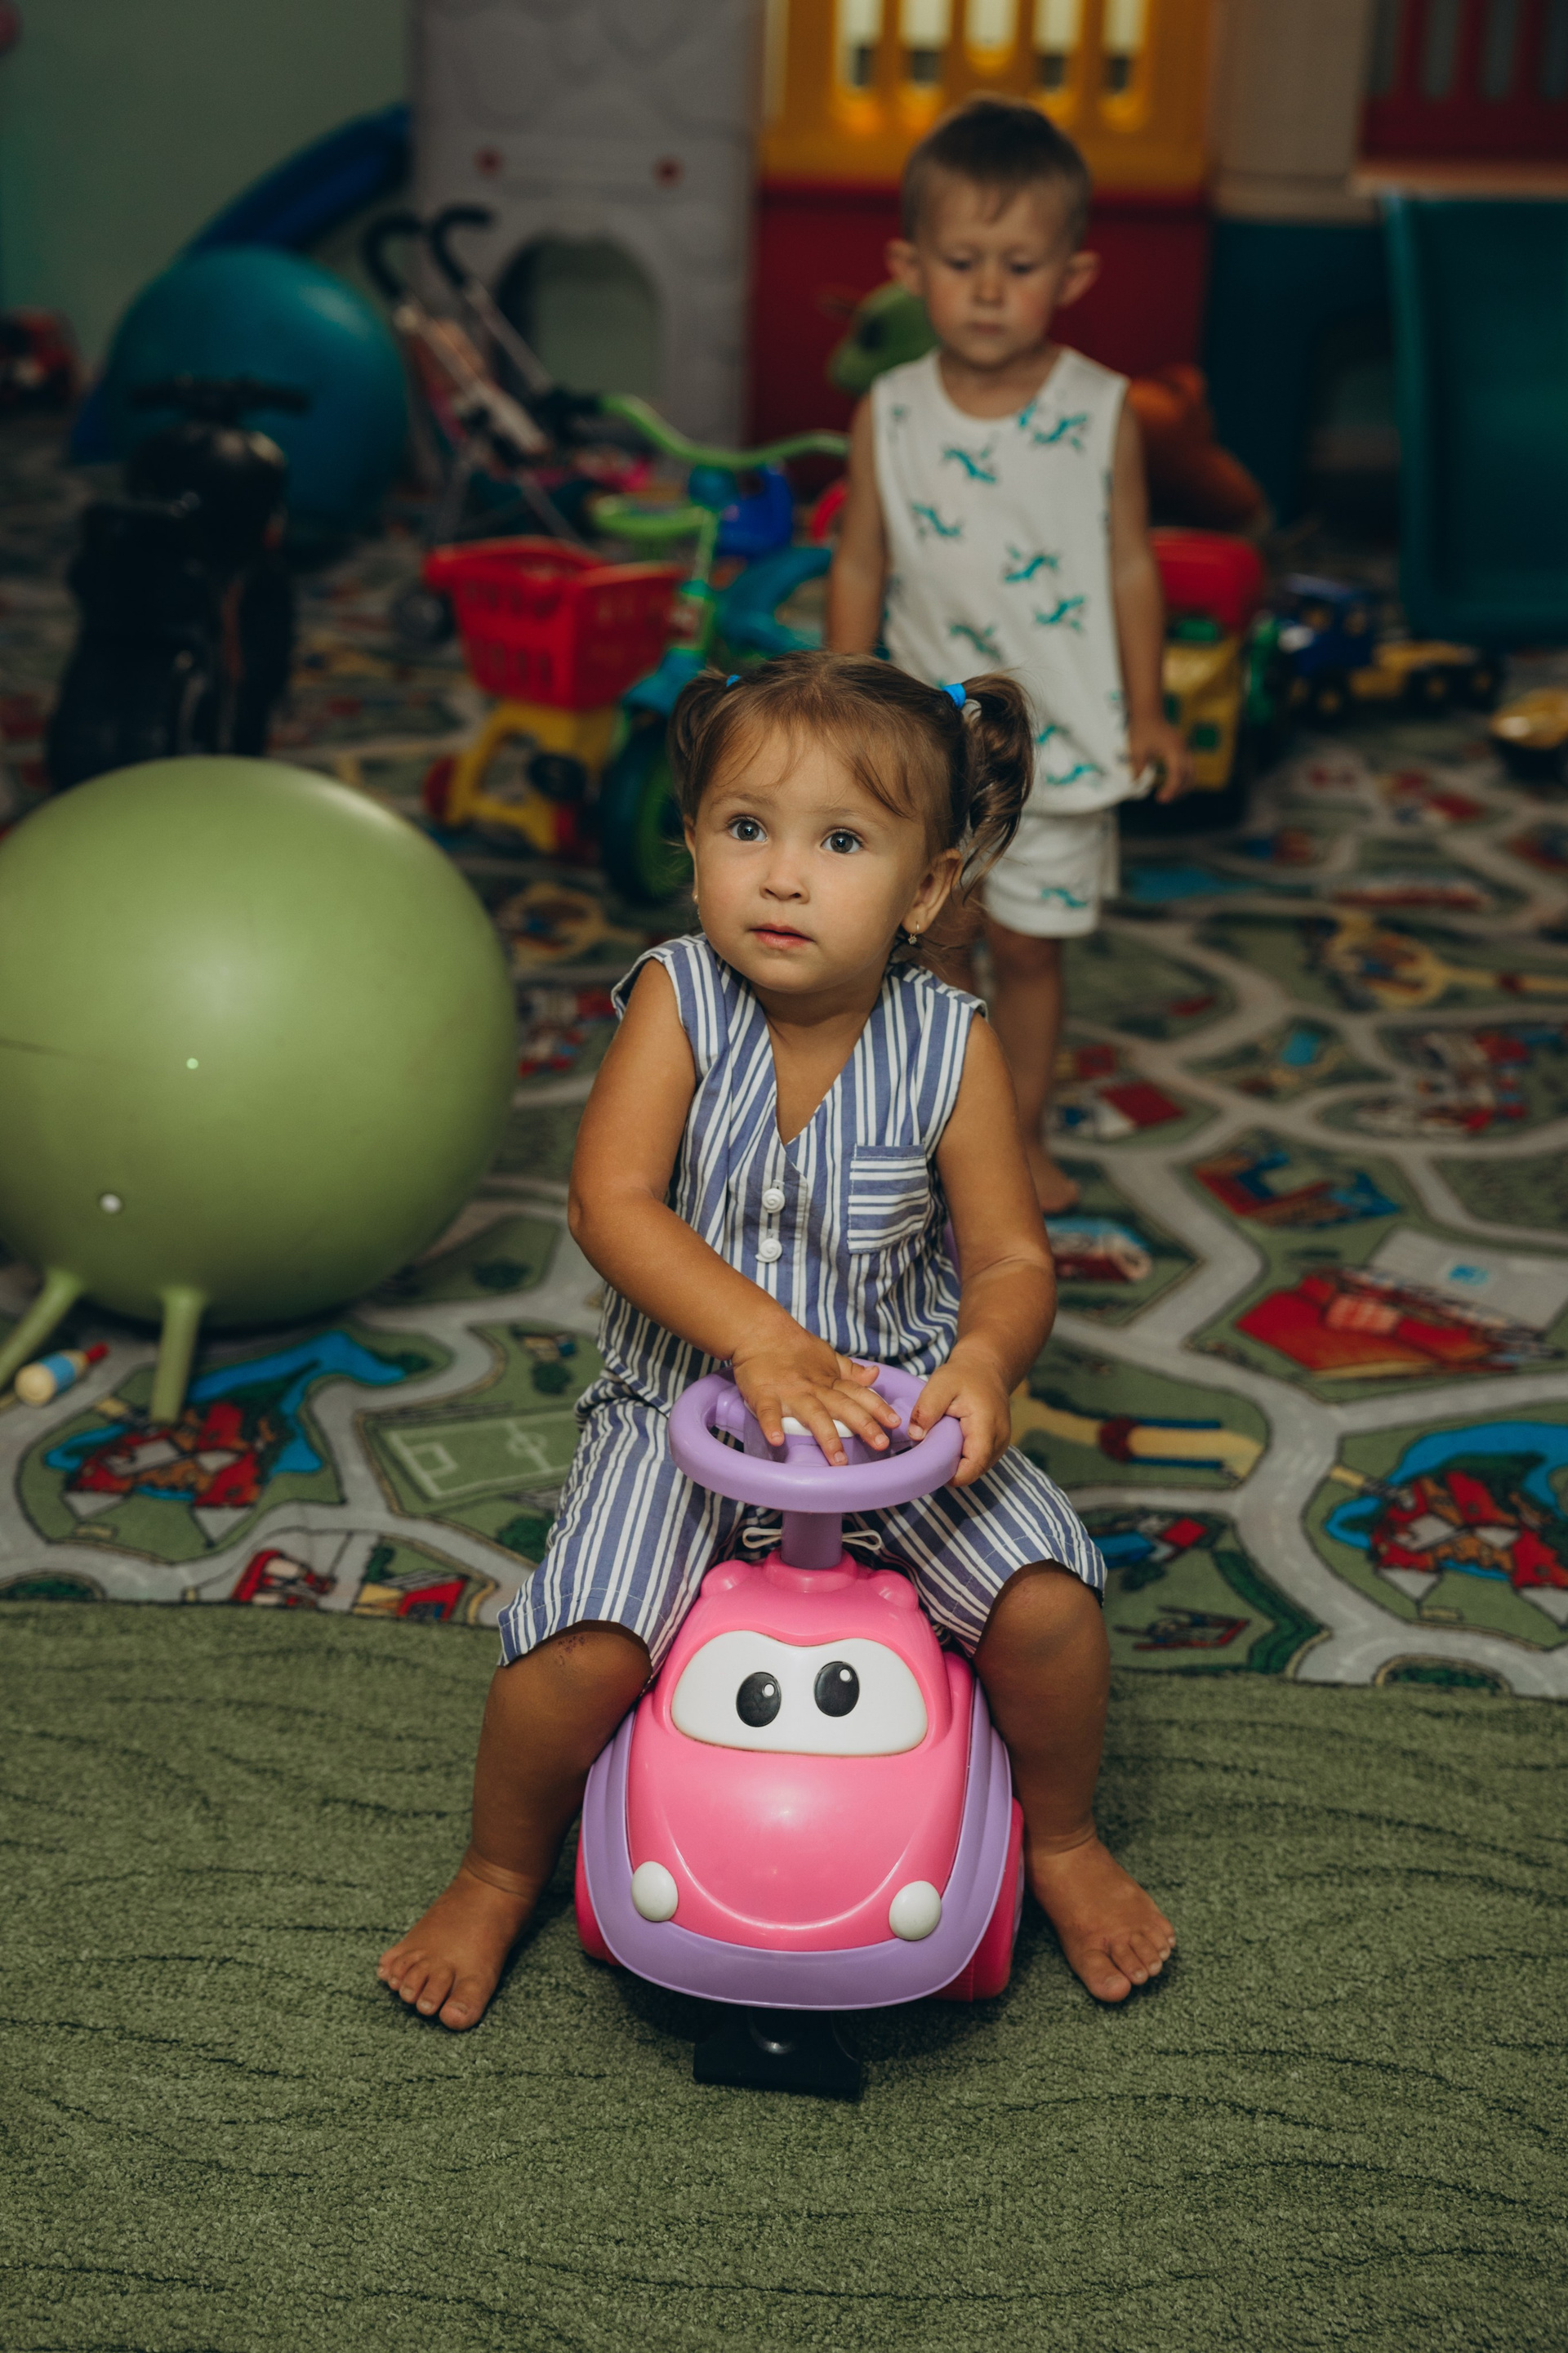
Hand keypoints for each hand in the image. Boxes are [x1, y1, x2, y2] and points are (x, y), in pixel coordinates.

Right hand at [730, 1326, 901, 1466]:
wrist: (761, 1331)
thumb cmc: (796, 1349)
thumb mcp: (828, 1357)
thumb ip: (850, 1371)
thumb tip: (875, 1375)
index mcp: (830, 1381)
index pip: (859, 1395)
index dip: (878, 1408)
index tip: (895, 1422)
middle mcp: (814, 1388)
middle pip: (843, 1407)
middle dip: (863, 1425)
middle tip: (880, 1444)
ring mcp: (790, 1392)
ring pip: (813, 1414)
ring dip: (827, 1436)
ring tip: (838, 1459)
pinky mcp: (764, 1395)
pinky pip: (768, 1412)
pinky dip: (771, 1425)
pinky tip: (777, 1440)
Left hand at [909, 1342, 1012, 1487]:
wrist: (985, 1367)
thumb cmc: (962, 1375)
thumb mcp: (940, 1384)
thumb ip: (926, 1409)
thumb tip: (915, 1436)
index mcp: (986, 1427)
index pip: (973, 1466)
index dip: (951, 1474)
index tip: (928, 1468)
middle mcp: (1000, 1439)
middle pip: (974, 1471)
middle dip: (951, 1470)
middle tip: (928, 1457)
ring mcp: (1001, 1443)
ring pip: (977, 1467)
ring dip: (958, 1464)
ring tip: (939, 1447)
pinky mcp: (997, 1443)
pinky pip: (980, 1460)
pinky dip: (964, 1457)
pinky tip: (950, 1444)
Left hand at [1129, 715, 1191, 803]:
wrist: (1149, 711)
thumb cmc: (1142, 728)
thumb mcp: (1136, 749)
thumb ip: (1138, 768)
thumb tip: (1137, 783)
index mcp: (1173, 749)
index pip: (1177, 775)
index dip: (1171, 789)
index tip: (1160, 799)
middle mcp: (1183, 749)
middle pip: (1189, 776)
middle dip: (1179, 791)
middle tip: (1164, 800)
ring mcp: (1185, 748)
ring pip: (1192, 773)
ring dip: (1183, 787)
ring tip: (1169, 796)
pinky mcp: (1183, 749)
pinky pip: (1189, 767)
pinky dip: (1183, 779)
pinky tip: (1172, 785)